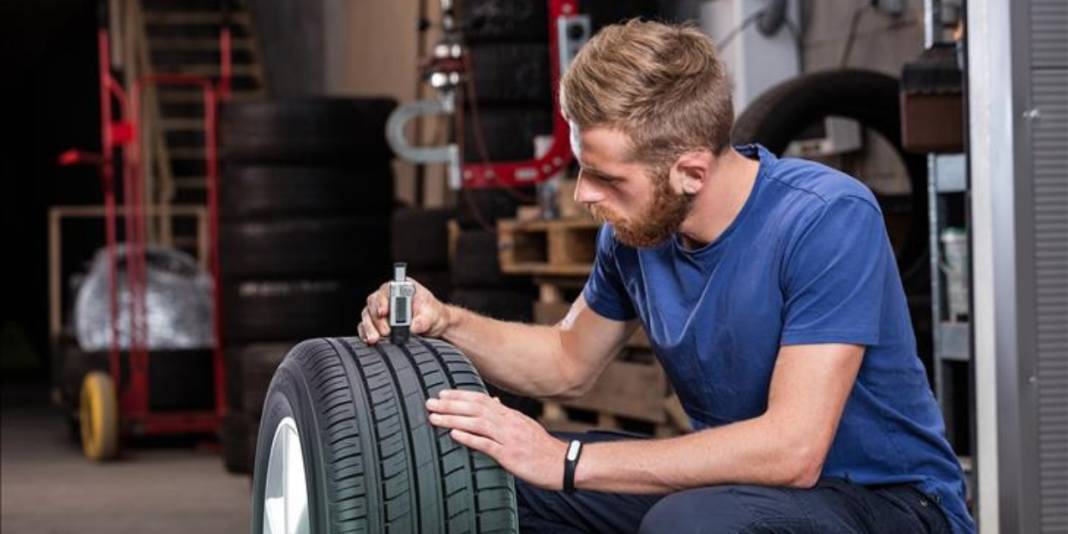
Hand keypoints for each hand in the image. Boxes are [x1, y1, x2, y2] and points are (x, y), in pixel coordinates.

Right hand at [357, 278, 451, 343]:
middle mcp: (387, 297)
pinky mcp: (376, 324)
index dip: (383, 301)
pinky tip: (369, 340)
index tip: (384, 312)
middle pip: (373, 304)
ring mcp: (379, 310)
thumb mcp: (432, 315)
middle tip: (385, 332)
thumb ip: (423, 320)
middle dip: (377, 319)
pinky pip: (365, 327)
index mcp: (401, 288)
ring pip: (367, 316)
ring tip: (375, 339)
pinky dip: (366, 334)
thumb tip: (412, 327)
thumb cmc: (432, 314)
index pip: (387, 291)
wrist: (433, 325)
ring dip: (370, 328)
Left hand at [426, 389, 567, 489]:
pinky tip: (454, 435)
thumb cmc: (541, 448)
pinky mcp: (509, 455)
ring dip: (453, 419)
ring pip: (477, 423)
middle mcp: (508, 423)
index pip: (481, 399)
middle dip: (450, 405)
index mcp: (510, 416)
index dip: (460, 395)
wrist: (561, 464)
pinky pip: (486, 444)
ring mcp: (508, 438)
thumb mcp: (525, 426)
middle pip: (475, 408)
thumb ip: (507, 415)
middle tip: (429, 402)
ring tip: (434, 418)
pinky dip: (469, 438)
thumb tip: (494, 401)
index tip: (442, 393)